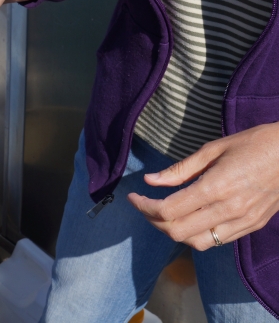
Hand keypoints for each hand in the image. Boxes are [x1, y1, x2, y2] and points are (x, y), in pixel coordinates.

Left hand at [127, 122, 278, 250]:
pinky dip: (197, 235)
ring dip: (175, 232)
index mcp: (215, 187)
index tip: (134, 197)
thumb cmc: (253, 144)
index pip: (168, 210)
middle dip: (153, 221)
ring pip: (197, 243)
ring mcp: (243, 221)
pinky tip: (191, 218)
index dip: (144, 206)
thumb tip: (150, 180)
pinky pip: (218, 241)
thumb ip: (180, 170)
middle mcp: (229, 210)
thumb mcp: (212, 149)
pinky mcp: (253, 226)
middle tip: (145, 205)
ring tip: (165, 215)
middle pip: (178, 232)